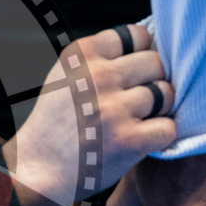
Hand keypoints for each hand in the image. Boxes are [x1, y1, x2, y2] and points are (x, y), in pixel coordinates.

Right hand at [5, 25, 175, 205]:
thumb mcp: (65, 75)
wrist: (36, 170)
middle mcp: (98, 76)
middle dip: (152, 80)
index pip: (138, 35)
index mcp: (81, 54)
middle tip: (135, 100)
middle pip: (157, 63)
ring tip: (136, 120)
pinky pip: (169, 127)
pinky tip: (140, 139)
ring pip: (166, 93)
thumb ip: (99, 58)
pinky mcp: (129, 140)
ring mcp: (115, 108)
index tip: (132, 72)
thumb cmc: (55, 123)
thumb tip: (151, 41)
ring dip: (158, 108)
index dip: (141, 53)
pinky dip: (159, 135)